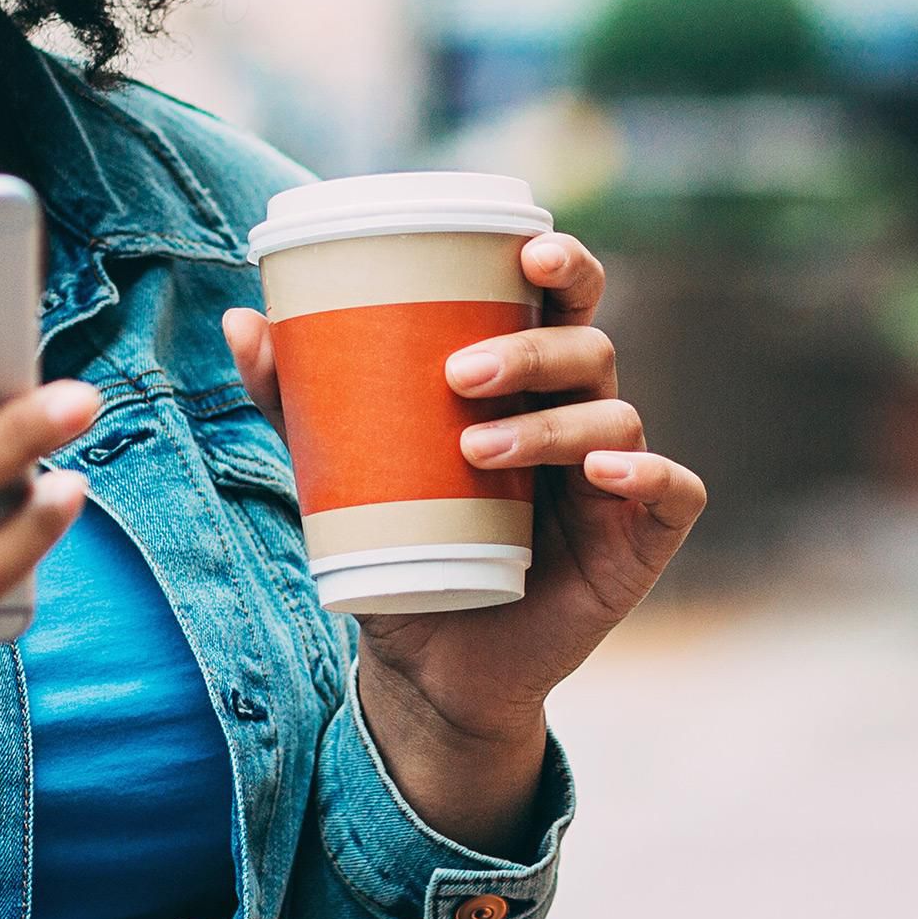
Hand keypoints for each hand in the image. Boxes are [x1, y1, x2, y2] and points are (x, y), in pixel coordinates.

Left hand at [223, 232, 702, 853]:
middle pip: (588, 346)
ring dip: (549, 424)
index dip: (562, 262)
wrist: (426, 666)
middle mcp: (577, 415)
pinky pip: (676, 492)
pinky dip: (648, 474)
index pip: (563, 298)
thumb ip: (299, 400)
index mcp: (525, 380)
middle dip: (530, 349)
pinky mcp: (637, 542)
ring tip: (475, 452)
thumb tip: (242, 318)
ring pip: (613, 418)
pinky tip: (601, 474)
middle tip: (456, 374)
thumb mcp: (342, 471)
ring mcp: (612, 480)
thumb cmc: (399, 546)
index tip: (525, 251)